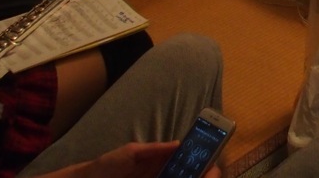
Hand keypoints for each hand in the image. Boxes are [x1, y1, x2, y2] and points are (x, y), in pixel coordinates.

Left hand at [37, 143, 221, 177]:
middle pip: (186, 174)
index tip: (211, 160)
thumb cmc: (107, 165)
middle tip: (210, 173)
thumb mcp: (131, 152)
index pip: (184, 159)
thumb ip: (155, 149)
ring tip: (203, 175)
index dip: (200, 158)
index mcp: (159, 162)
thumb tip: (178, 144)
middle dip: (201, 173)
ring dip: (191, 176)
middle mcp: (162, 175)